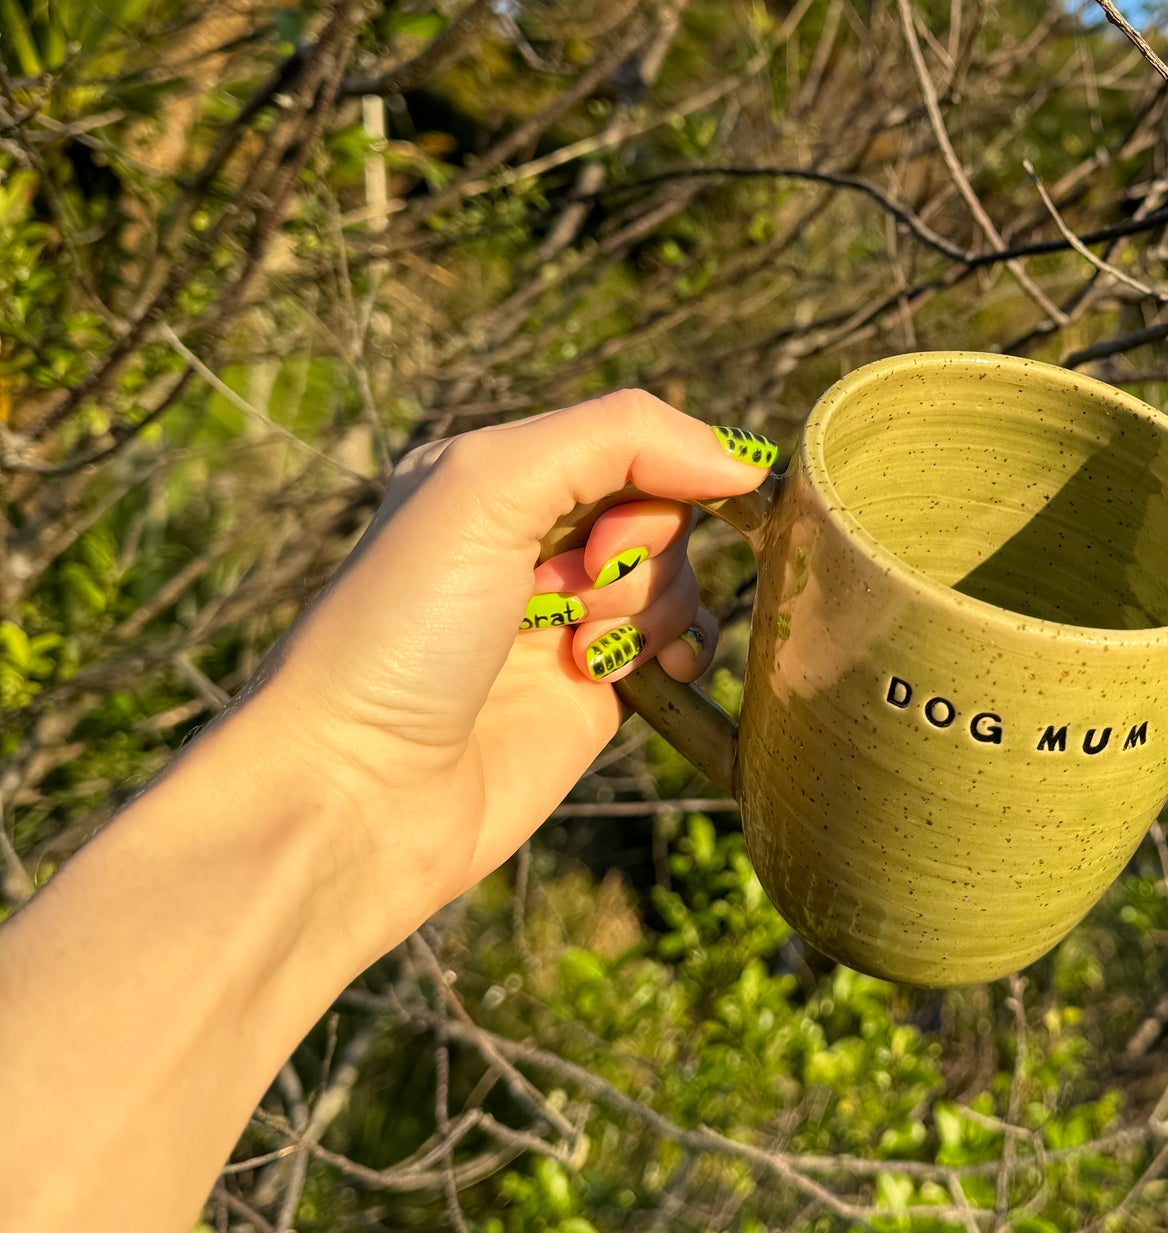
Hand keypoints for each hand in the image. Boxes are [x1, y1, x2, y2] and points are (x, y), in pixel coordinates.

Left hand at [240, 389, 775, 953]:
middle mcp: (529, 538)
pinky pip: (682, 642)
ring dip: (647, 606)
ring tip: (579, 651)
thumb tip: (742, 460)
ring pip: (676, 575)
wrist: (361, 794)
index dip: (654, 473)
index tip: (610, 531)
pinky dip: (684, 647)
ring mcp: (564, 616)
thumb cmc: (399, 632)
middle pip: (660, 506)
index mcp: (494, 474)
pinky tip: (651, 671)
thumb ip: (615, 439)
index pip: (626, 438)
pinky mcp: (595, 689)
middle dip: (636, 549)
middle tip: (565, 595)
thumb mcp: (485, 488)